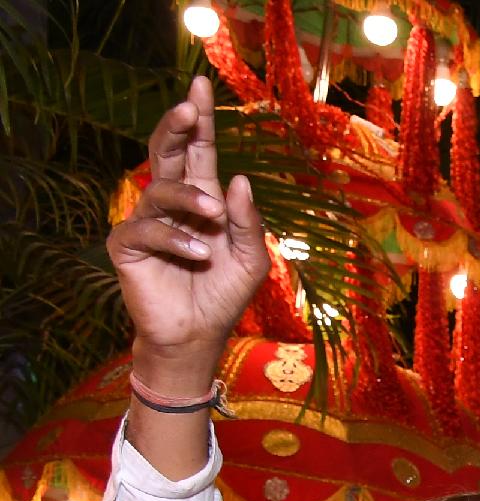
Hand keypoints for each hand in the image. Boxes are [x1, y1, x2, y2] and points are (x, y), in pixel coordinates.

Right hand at [105, 76, 267, 386]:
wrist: (200, 334)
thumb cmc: (224, 294)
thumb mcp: (251, 257)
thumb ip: (247, 221)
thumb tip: (240, 180)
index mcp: (202, 198)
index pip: (198, 150)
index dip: (199, 120)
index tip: (201, 84)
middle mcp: (171, 202)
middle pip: (168, 153)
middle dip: (177, 127)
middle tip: (189, 108)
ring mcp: (146, 220)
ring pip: (160, 189)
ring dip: (189, 200)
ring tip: (213, 218)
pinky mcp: (127, 245)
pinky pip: (146, 229)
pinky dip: (175, 238)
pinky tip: (198, 253)